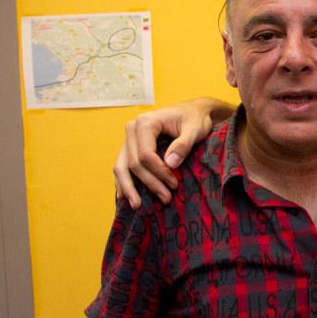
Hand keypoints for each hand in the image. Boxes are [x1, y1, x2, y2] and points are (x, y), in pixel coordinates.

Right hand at [113, 98, 231, 207]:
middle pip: (133, 163)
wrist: (194, 111)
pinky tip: (124, 197)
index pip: (145, 154)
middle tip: (166, 198)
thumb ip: (183, 145)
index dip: (158, 172)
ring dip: (129, 187)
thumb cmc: (195, 118)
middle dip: (149, 183)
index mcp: (145, 122)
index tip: (174, 184)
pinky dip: (123, 181)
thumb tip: (170, 164)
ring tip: (137, 205)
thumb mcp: (195, 129)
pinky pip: (122, 166)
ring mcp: (129, 139)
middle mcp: (132, 129)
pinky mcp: (131, 147)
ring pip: (121, 166)